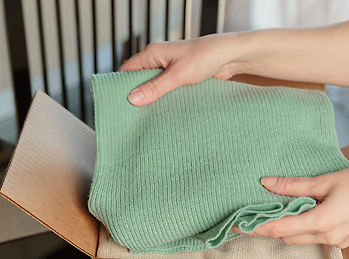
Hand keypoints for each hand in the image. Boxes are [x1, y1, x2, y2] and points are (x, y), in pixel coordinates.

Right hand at [119, 33, 248, 105]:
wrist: (230, 56)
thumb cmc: (205, 58)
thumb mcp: (177, 75)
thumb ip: (155, 87)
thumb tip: (133, 99)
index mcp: (153, 53)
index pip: (127, 69)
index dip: (121, 86)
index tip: (118, 103)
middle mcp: (159, 59)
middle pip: (139, 79)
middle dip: (137, 94)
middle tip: (132, 114)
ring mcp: (170, 67)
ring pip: (153, 85)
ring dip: (152, 98)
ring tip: (147, 115)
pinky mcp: (180, 76)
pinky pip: (166, 88)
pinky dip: (164, 98)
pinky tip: (164, 110)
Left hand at [235, 164, 348, 247]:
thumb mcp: (327, 180)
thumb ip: (294, 185)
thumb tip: (267, 183)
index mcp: (321, 222)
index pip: (279, 229)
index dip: (257, 228)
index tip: (239, 226)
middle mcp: (328, 237)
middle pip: (288, 238)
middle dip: (273, 228)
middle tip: (259, 213)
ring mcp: (339, 242)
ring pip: (303, 240)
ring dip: (291, 228)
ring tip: (283, 210)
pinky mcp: (347, 242)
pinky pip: (319, 238)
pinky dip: (308, 229)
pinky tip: (309, 213)